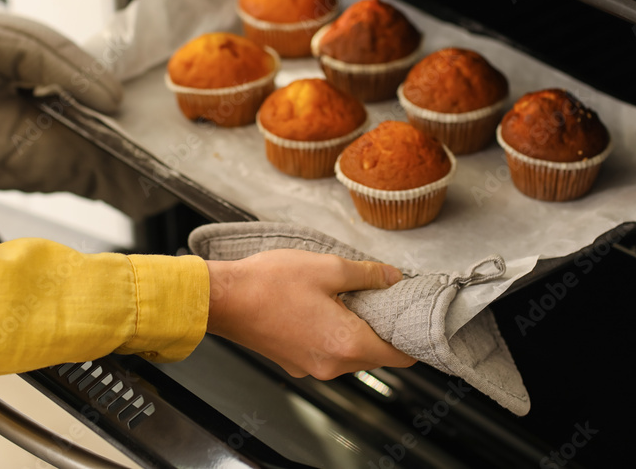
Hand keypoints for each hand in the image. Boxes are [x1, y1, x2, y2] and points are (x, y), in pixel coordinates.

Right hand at [205, 250, 415, 379]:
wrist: (222, 300)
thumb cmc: (269, 284)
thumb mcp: (328, 268)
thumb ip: (367, 275)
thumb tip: (392, 278)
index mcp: (347, 344)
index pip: (400, 357)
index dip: (412, 336)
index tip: (413, 316)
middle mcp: (332, 365)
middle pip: (376, 355)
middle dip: (381, 327)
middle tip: (378, 295)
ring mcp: (310, 368)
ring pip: (351, 354)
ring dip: (356, 329)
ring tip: (345, 297)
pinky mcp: (294, 363)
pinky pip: (327, 353)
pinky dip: (333, 334)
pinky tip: (321, 307)